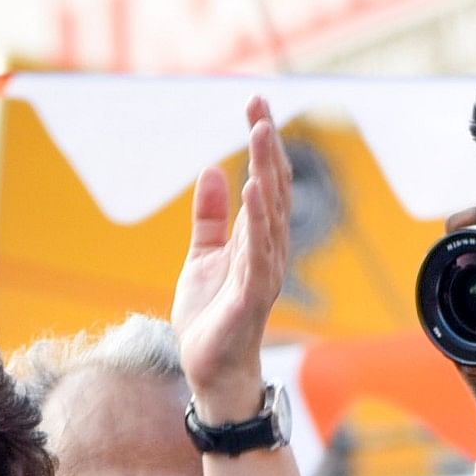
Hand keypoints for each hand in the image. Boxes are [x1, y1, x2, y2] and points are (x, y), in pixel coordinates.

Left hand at [177, 101, 291, 424]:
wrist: (210, 372)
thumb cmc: (211, 318)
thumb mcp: (202, 256)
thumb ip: (210, 217)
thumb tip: (211, 171)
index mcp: (257, 239)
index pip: (266, 182)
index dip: (262, 144)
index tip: (256, 104)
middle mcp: (268, 251)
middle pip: (273, 190)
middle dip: (267, 147)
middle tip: (260, 106)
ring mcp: (263, 273)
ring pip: (270, 214)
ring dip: (266, 171)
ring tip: (260, 133)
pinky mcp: (249, 296)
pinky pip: (258, 252)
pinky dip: (257, 220)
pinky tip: (253, 189)